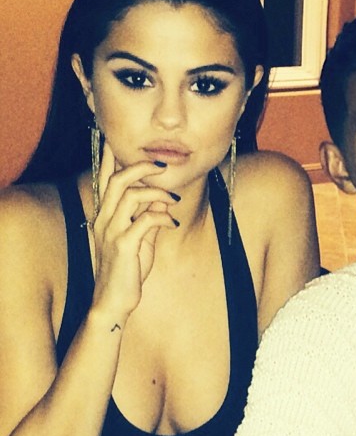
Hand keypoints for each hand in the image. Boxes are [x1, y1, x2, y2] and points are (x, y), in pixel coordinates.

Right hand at [90, 143, 178, 319]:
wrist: (113, 301)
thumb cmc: (127, 269)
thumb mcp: (140, 239)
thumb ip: (148, 218)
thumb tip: (162, 202)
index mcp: (105, 214)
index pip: (104, 177)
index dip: (110, 154)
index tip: (116, 134)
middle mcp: (103, 218)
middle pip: (116, 178)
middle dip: (140, 166)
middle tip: (162, 165)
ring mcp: (111, 231)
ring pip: (130, 195)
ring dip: (157, 192)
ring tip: (173, 200)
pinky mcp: (123, 246)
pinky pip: (145, 220)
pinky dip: (163, 217)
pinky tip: (172, 225)